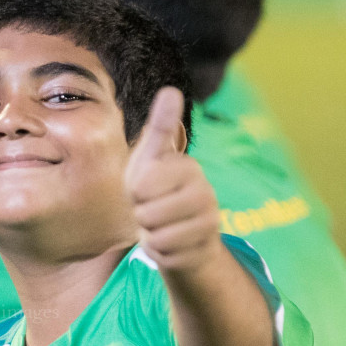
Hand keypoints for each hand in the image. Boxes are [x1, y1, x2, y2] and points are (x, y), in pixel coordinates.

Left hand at [126, 87, 220, 271]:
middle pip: (147, 213)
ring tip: (162, 226)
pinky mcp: (205, 250)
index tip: (147, 187)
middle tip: (154, 210)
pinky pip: (165, 256)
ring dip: (151, 235)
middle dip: (142, 216)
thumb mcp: (150, 160)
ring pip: (157, 237)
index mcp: (188, 167)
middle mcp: (205, 192)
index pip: (142, 184)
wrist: (181, 234)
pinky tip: (171, 244)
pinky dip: (160, 254)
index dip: (136, 191)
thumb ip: (159, 129)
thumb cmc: (158, 192)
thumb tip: (171, 90)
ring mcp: (209, 222)